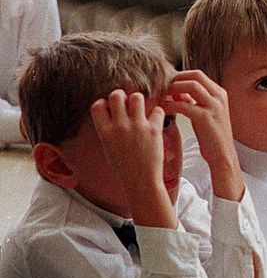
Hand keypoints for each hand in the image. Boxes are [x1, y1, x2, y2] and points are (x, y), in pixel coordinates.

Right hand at [91, 90, 169, 210]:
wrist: (140, 181)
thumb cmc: (124, 167)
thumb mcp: (108, 147)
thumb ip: (109, 129)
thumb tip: (112, 113)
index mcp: (104, 131)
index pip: (98, 105)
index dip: (104, 103)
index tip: (111, 109)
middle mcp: (119, 126)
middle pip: (117, 95)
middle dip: (122, 96)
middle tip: (127, 104)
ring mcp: (137, 126)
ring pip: (137, 97)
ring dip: (139, 101)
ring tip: (141, 110)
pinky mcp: (154, 129)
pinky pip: (157, 110)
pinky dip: (158, 113)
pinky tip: (155, 120)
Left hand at [163, 70, 243, 200]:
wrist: (222, 155)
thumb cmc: (211, 136)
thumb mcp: (204, 113)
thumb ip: (194, 100)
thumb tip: (176, 90)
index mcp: (220, 93)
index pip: (197, 74)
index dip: (180, 75)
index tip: (167, 82)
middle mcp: (219, 97)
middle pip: (194, 76)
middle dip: (176, 79)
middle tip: (162, 87)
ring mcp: (214, 106)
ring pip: (190, 86)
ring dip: (173, 89)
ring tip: (161, 96)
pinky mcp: (205, 118)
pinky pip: (184, 104)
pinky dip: (170, 104)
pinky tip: (162, 109)